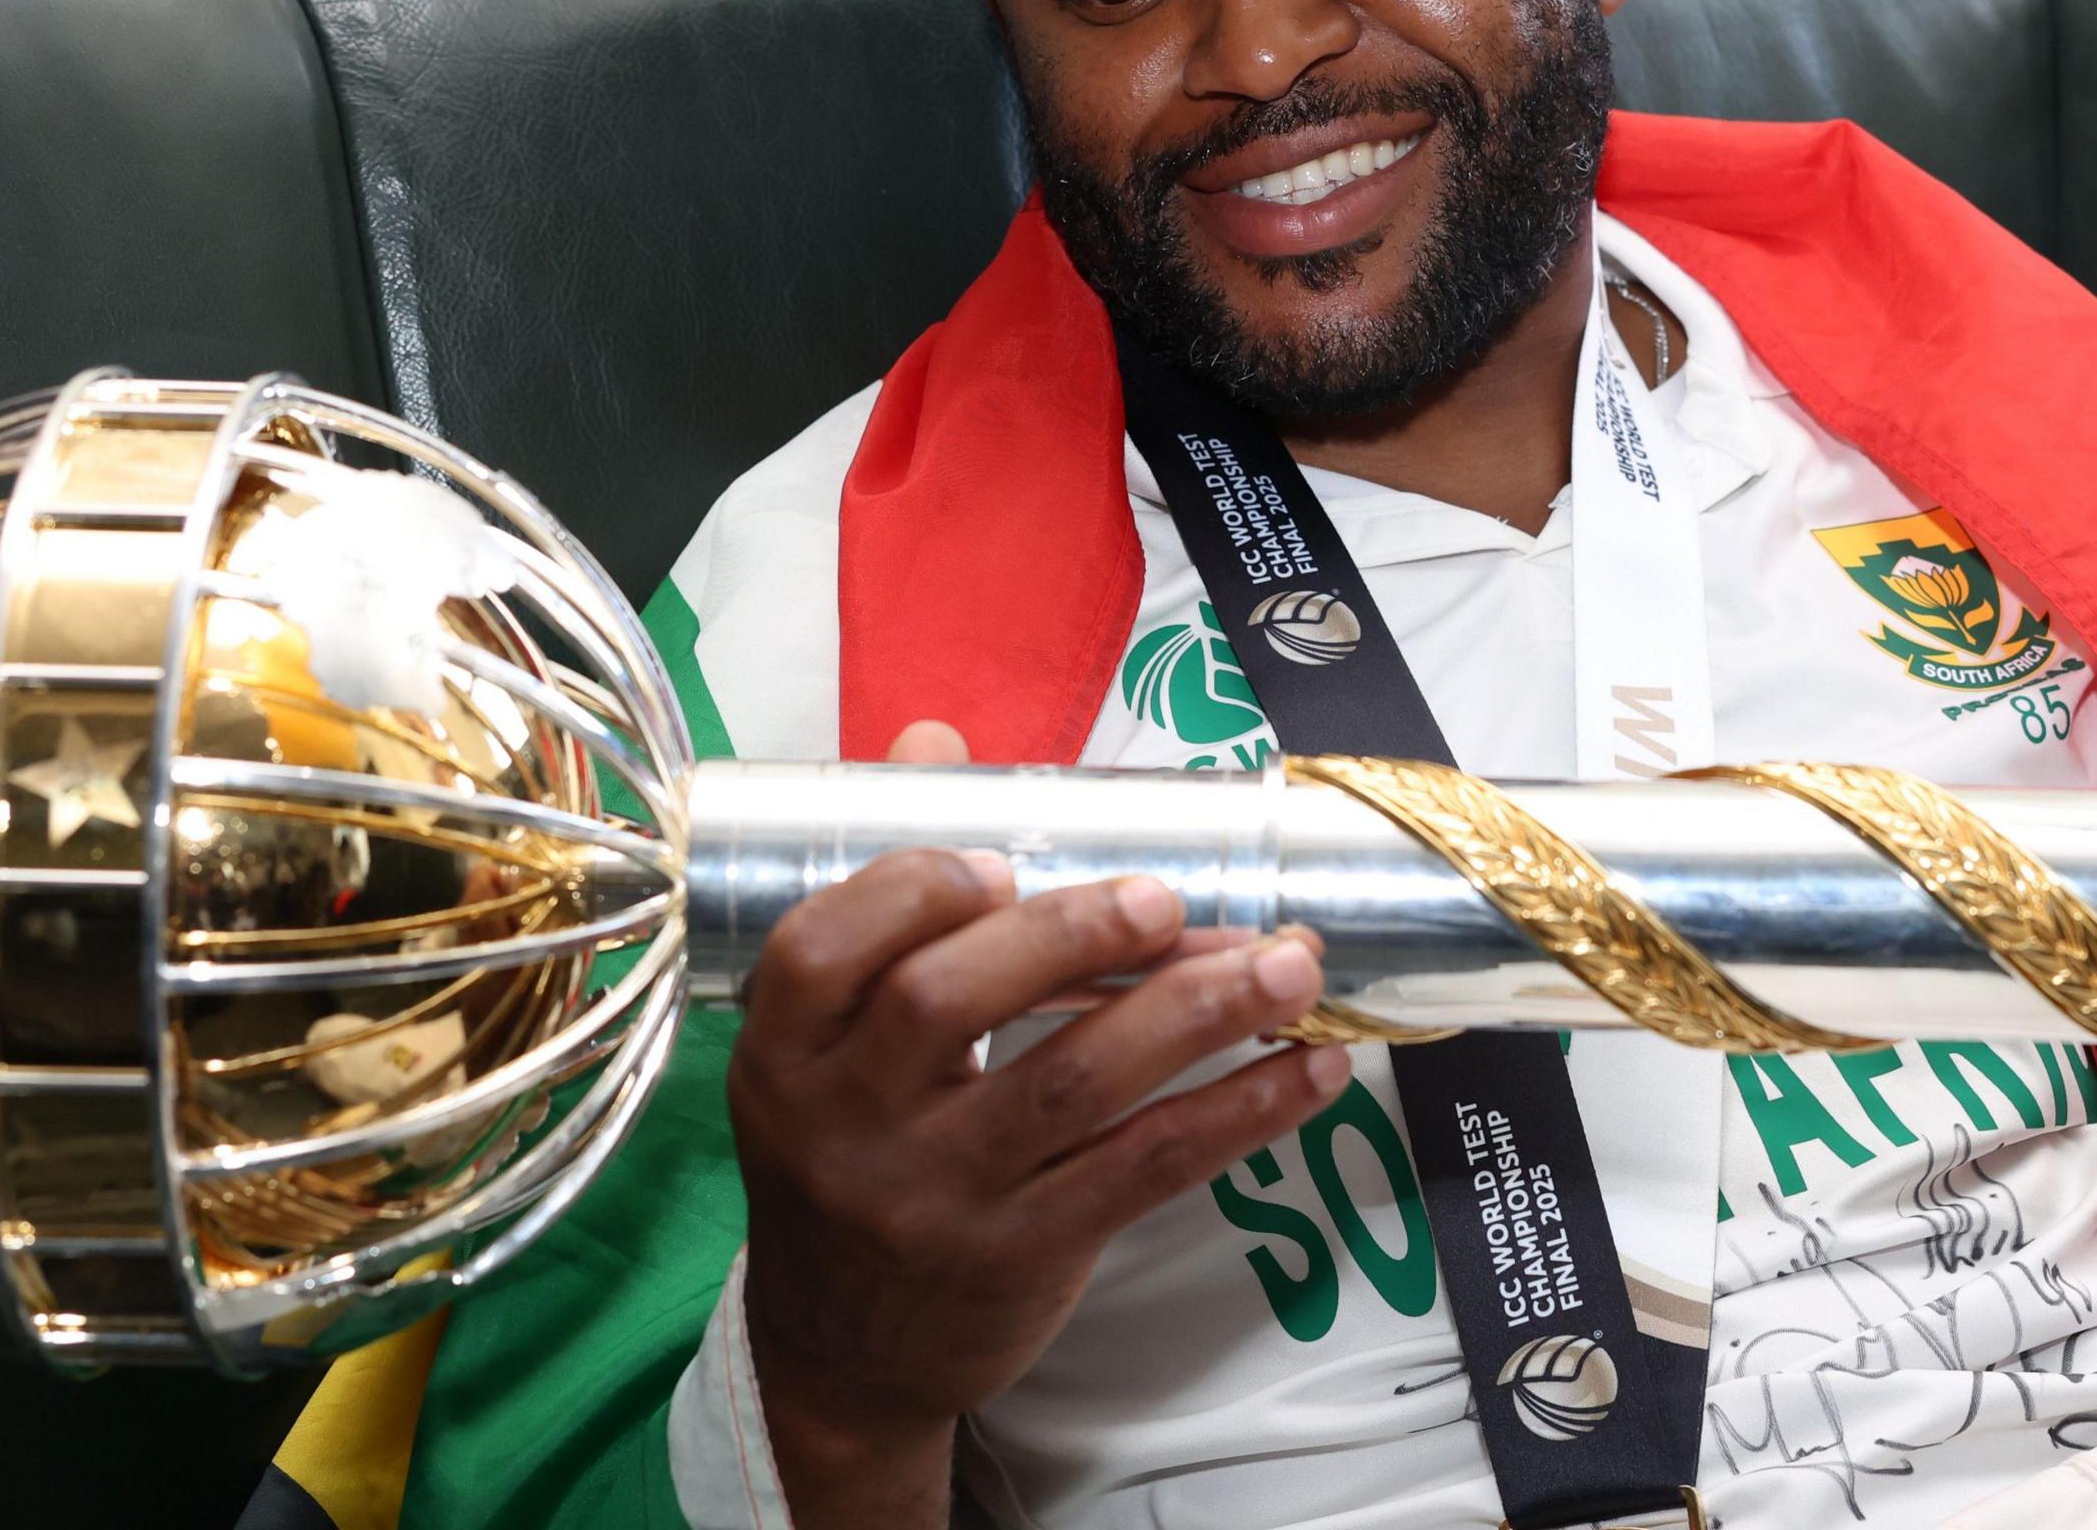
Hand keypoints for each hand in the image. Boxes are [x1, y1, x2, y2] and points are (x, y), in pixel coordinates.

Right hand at [726, 719, 1352, 1525]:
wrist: (843, 1355)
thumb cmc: (851, 1154)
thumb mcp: (827, 1041)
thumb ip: (885, 891)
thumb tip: (937, 742)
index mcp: (787, 1052)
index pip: (822, 952)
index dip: (908, 892)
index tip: (998, 862)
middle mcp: (847, 1124)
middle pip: (948, 1006)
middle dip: (1071, 935)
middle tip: (1169, 899)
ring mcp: (937, 1197)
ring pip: (1070, 1086)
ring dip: (1193, 1012)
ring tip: (1288, 962)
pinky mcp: (1024, 1255)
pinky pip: (1144, 1169)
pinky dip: (1236, 1113)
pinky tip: (1309, 1070)